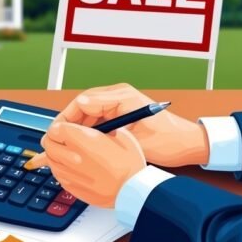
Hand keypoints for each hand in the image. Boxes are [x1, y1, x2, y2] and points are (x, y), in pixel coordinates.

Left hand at [36, 122, 145, 207]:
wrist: (132, 190)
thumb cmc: (128, 163)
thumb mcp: (118, 134)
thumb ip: (97, 128)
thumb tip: (86, 126)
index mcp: (81, 139)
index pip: (55, 128)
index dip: (59, 126)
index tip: (64, 127)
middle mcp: (71, 156)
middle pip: (48, 143)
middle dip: (53, 138)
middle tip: (62, 138)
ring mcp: (69, 173)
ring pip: (50, 158)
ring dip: (55, 153)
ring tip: (69, 152)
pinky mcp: (70, 187)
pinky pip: (57, 174)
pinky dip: (61, 168)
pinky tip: (73, 167)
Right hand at [49, 83, 208, 167]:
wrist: (187, 144)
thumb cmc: (169, 139)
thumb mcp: (136, 133)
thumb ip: (108, 122)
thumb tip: (81, 108)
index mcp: (121, 96)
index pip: (83, 102)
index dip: (66, 117)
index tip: (56, 131)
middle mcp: (117, 97)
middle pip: (81, 107)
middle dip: (67, 123)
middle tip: (54, 140)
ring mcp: (118, 105)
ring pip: (86, 115)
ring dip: (75, 129)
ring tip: (62, 144)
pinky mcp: (119, 115)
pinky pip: (96, 121)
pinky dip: (86, 132)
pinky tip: (79, 144)